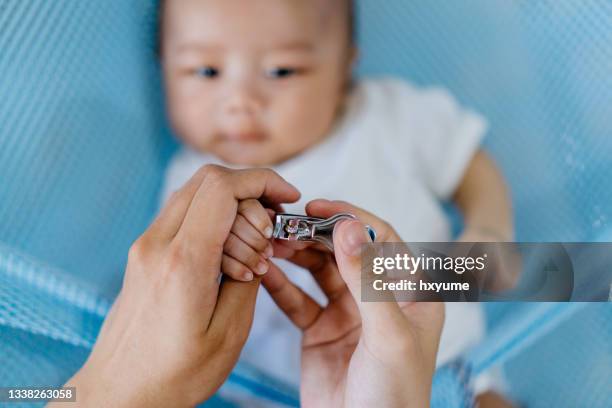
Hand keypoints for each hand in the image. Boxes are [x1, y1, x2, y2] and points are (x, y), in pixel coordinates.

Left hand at [58, 165, 299, 407]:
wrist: (121, 391)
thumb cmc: (172, 374)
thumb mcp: (229, 332)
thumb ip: (249, 278)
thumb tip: (259, 243)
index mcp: (183, 263)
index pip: (223, 189)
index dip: (263, 181)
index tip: (288, 197)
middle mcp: (157, 244)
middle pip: (209, 180)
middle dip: (252, 194)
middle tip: (272, 234)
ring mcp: (146, 245)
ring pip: (196, 193)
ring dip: (233, 209)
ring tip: (252, 255)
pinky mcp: (145, 252)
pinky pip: (184, 215)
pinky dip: (214, 222)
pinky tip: (229, 257)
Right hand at [263, 200, 444, 407]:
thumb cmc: (394, 396)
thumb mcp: (387, 334)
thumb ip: (368, 280)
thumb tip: (348, 228)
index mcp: (410, 293)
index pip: (381, 239)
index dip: (350, 219)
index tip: (318, 208)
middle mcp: (379, 298)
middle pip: (345, 251)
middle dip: (316, 235)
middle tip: (286, 225)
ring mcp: (348, 313)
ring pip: (319, 271)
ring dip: (296, 255)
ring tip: (272, 243)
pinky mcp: (321, 331)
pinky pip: (298, 300)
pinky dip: (281, 285)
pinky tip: (264, 272)